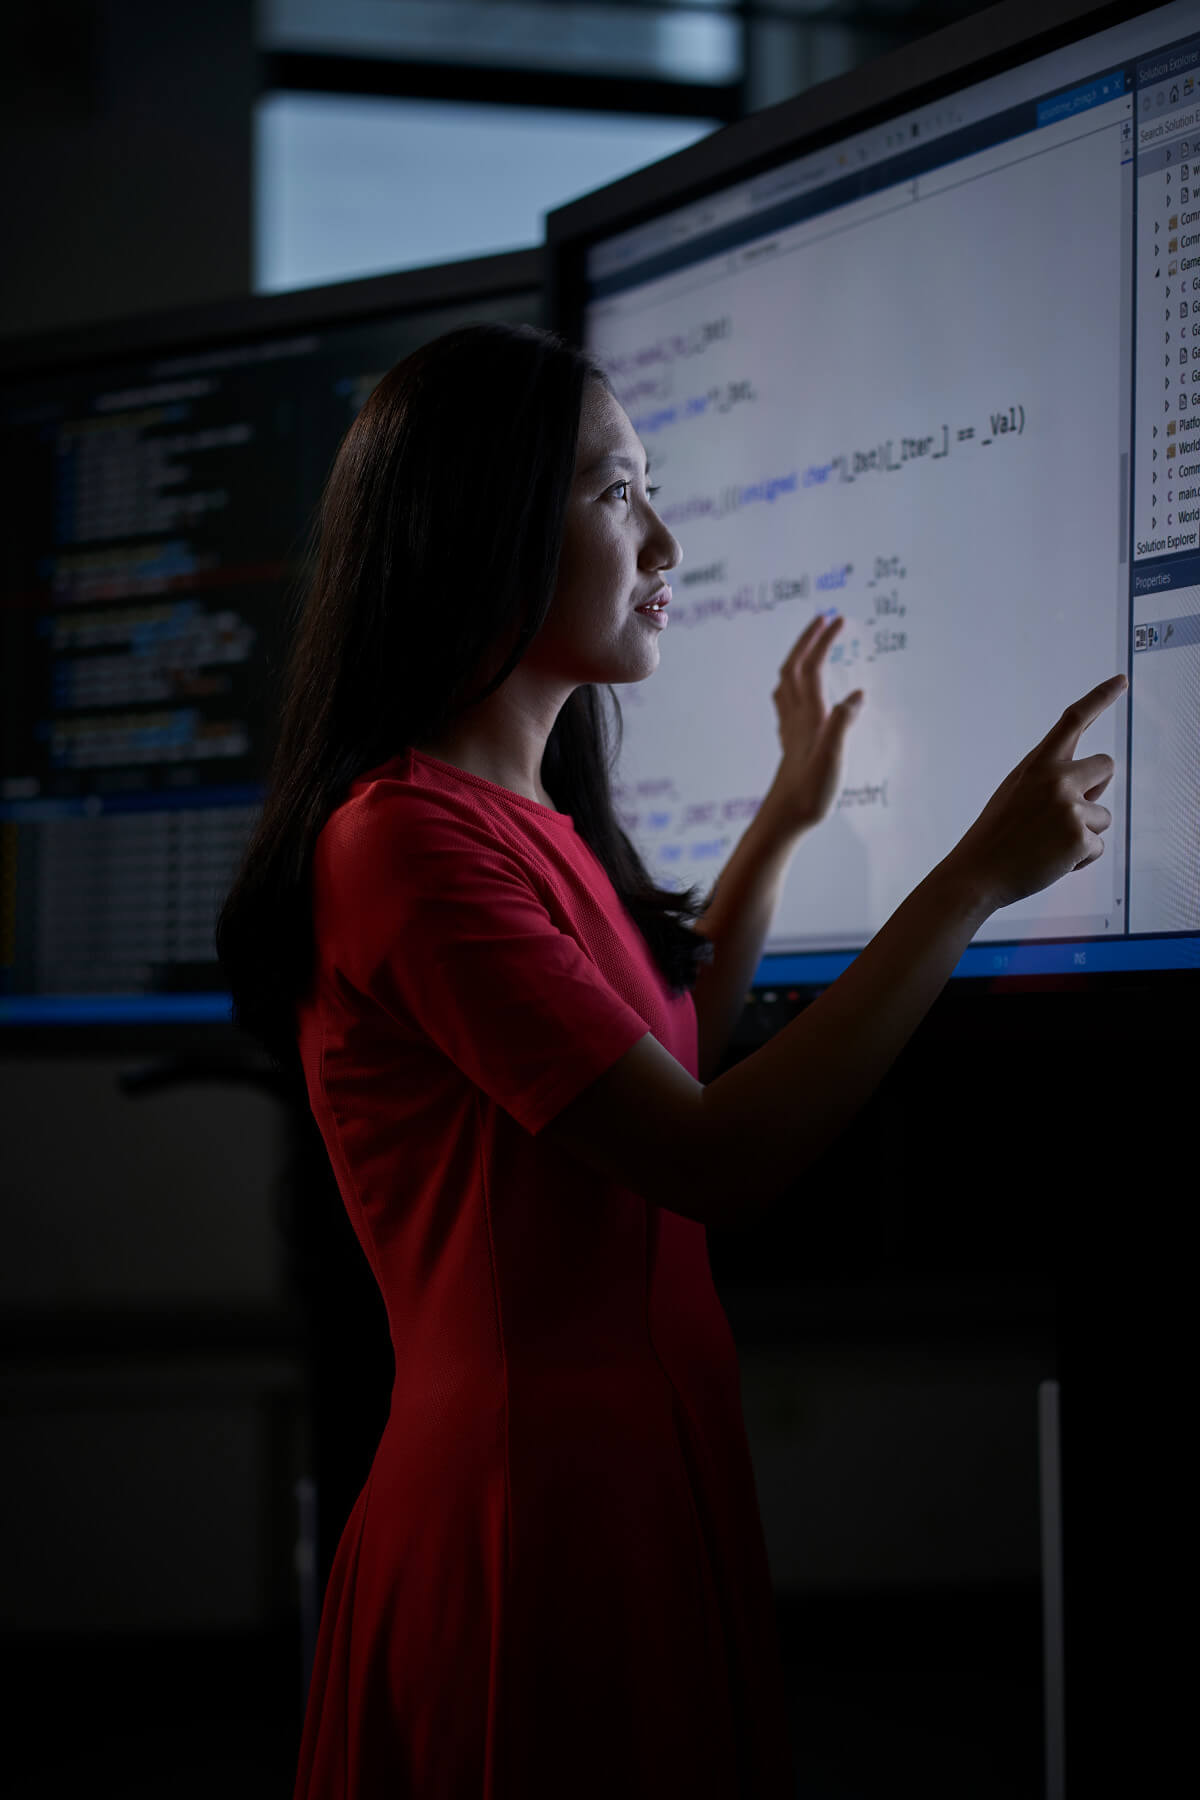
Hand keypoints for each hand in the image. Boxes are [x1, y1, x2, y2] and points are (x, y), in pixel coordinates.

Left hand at [759, 613, 864, 836]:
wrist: (784, 819)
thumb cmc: (810, 793)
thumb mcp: (833, 758)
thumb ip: (843, 724)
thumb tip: (857, 693)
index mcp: (809, 717)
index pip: (813, 668)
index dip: (824, 641)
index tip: (839, 618)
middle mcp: (796, 718)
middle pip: (794, 668)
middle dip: (807, 640)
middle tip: (823, 619)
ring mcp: (790, 729)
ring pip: (786, 684)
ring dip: (797, 658)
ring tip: (810, 646)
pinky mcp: (791, 743)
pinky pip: (788, 703)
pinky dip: (794, 685)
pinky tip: (799, 693)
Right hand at [945, 674, 1126, 910]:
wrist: (977, 873)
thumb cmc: (996, 835)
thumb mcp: (1015, 792)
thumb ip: (1050, 779)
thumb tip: (1093, 786)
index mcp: (1037, 764)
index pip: (1073, 720)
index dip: (1100, 697)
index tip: (1122, 680)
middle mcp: (1057, 778)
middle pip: (1106, 765)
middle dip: (1095, 788)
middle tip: (1065, 812)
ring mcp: (1070, 807)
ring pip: (1102, 814)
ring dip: (1083, 831)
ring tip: (1047, 844)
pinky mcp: (1080, 837)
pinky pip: (1096, 846)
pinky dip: (1079, 859)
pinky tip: (1051, 861)